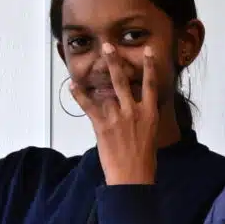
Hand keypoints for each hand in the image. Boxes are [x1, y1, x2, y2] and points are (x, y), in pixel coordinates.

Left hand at [73, 44, 161, 184]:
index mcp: (149, 114)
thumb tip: (138, 109)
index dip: (150, 66)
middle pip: (123, 81)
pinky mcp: (103, 126)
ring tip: (95, 60)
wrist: (133, 177)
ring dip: (99, 75)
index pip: (150, 85)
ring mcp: (118, 118)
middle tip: (109, 46)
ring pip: (106, 91)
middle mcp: (134, 112)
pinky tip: (73, 86)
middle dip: (115, 62)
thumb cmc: (144, 161)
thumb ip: (144, 119)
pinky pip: (89, 107)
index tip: (147, 51)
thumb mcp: (151, 135)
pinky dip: (80, 96)